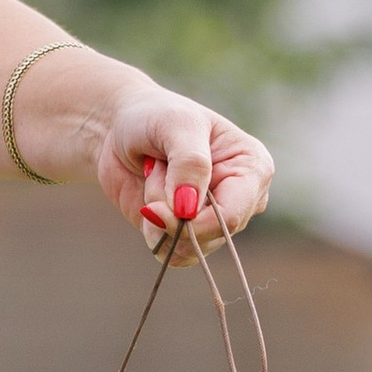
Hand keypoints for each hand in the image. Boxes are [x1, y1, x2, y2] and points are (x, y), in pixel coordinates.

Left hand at [92, 82, 274, 254]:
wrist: (119, 130)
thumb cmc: (155, 116)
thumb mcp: (175, 125)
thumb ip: (189, 163)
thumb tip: (189, 209)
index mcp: (252, 168)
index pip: (233, 214)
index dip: (193, 221)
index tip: (156, 206)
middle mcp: (241, 199)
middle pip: (211, 235)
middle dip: (170, 213)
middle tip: (154, 170)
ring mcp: (216, 219)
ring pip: (190, 249)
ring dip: (159, 220)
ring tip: (154, 178)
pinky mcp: (189, 235)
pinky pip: (173, 255)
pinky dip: (153, 233)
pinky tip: (149, 203)